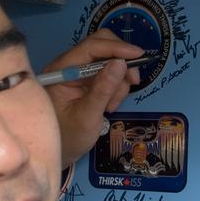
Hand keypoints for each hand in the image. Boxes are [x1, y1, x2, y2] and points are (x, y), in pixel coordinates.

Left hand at [42, 30, 143, 163]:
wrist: (61, 153)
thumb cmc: (68, 137)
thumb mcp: (87, 116)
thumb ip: (103, 89)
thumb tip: (121, 63)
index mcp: (61, 69)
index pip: (91, 47)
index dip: (116, 48)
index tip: (139, 55)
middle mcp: (69, 65)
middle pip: (102, 47)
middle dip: (120, 63)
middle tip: (133, 82)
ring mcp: (79, 73)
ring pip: (110, 62)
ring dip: (118, 82)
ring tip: (111, 107)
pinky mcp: (88, 81)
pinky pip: (110, 75)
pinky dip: (116, 88)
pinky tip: (109, 106)